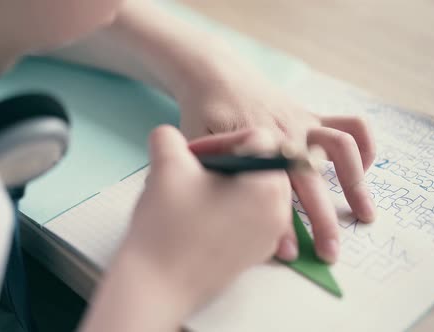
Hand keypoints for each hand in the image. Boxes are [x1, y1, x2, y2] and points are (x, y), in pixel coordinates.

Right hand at [118, 125, 292, 318]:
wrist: (155, 286)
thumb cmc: (167, 227)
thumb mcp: (167, 167)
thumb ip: (169, 138)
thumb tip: (169, 137)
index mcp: (268, 186)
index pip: (256, 140)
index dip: (220, 140)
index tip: (191, 155)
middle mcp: (278, 212)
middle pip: (258, 166)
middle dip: (222, 163)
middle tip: (190, 172)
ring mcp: (267, 238)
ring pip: (251, 192)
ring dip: (221, 185)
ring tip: (188, 194)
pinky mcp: (252, 255)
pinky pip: (246, 218)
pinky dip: (224, 208)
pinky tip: (193, 216)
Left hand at [178, 64, 376, 262]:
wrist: (215, 76)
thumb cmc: (203, 115)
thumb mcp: (198, 144)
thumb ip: (215, 173)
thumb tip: (234, 213)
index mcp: (259, 144)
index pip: (276, 190)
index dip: (282, 223)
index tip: (289, 252)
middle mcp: (287, 134)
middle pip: (312, 179)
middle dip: (323, 219)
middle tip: (330, 253)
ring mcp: (304, 123)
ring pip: (342, 148)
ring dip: (356, 182)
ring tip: (365, 215)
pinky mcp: (313, 115)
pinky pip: (351, 125)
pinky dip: (364, 146)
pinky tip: (362, 170)